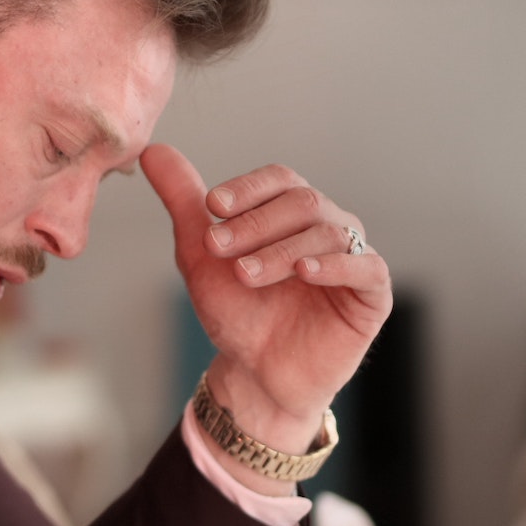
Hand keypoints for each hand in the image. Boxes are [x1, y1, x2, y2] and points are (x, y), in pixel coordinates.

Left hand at [142, 145, 390, 465]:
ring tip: (244, 273)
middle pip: (303, 203)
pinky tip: (304, 273)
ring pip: (327, 233)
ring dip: (280, 250)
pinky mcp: (372, 295)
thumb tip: (152, 151)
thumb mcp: (202, 255)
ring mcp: (354, 257)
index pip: (280, 179)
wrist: (257, 374)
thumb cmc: (238, 312)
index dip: (248, 189)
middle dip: (256, 223)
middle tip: (218, 246)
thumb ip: (184, 202)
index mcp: (293, 211)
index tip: (212, 205)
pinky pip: (367, 267)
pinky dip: (336, 266)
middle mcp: (329, 226)